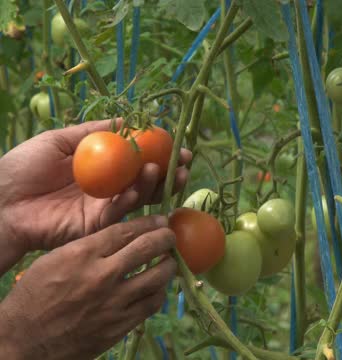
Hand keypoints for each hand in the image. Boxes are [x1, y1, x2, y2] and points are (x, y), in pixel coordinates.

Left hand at [0, 119, 190, 264]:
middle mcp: (107, 187)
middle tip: (184, 163)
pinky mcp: (97, 226)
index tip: (176, 144)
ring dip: (156, 184)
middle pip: (146, 179)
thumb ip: (94, 131)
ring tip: (163, 170)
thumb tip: (127, 119)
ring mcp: (104, 207)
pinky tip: (139, 187)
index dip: (158, 151)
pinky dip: (134, 199)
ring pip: (140, 196)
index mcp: (100, 166)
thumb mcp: (59, 140)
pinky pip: (122, 212)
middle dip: (168, 171)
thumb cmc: (21, 167)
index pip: (137, 158)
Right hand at [0, 216, 176, 359]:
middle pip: (148, 248)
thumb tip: (123, 236)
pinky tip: (157, 287)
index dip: (149, 223)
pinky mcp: (121, 325)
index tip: (160, 220)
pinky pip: (153, 303)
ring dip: (169, 265)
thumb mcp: (55, 260)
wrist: (25, 341)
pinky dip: (159, 291)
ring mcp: (115, 302)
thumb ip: (90, 247)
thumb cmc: (35, 296)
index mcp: (83, 254)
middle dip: (166, 237)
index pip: (127, 230)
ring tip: (169, 261)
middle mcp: (103, 275)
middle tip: (170, 236)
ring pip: (158, 276)